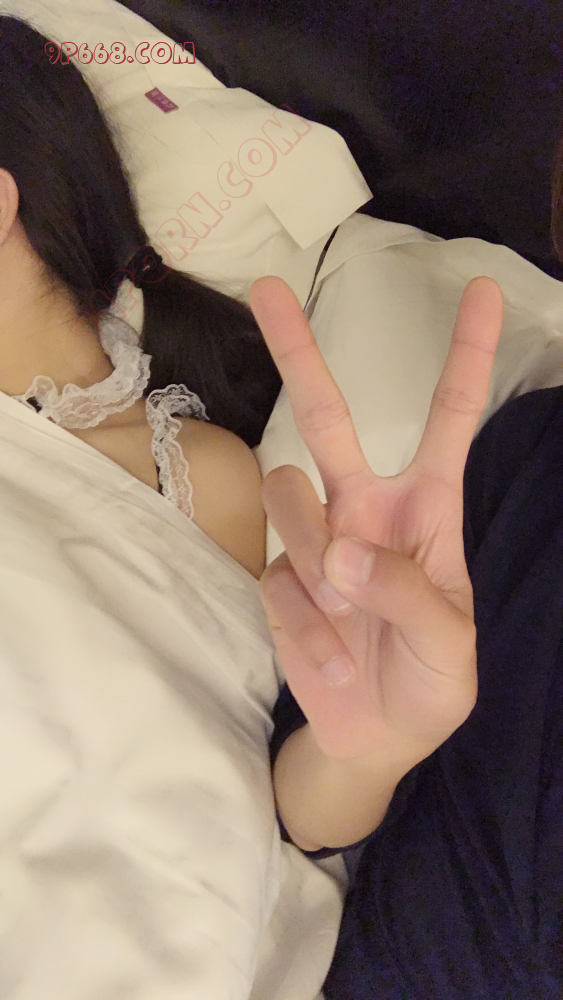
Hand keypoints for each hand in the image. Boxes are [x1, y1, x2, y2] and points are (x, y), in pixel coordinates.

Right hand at [248, 275, 503, 765]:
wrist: (375, 737)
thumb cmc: (432, 681)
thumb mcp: (452, 646)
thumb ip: (408, 593)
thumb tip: (344, 553)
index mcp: (428, 509)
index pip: (450, 419)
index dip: (466, 356)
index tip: (478, 290)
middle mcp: (366, 507)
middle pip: (326, 414)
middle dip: (299, 351)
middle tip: (267, 288)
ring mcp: (317, 541)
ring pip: (289, 492)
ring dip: (317, 553)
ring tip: (346, 612)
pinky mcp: (280, 579)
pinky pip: (278, 578)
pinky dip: (307, 626)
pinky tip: (334, 659)